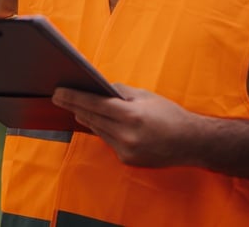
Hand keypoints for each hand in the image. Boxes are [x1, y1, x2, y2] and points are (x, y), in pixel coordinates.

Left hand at [52, 84, 197, 167]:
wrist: (190, 142)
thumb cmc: (169, 115)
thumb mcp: (146, 96)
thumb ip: (120, 92)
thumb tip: (99, 89)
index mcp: (131, 115)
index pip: (94, 104)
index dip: (73, 97)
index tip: (58, 92)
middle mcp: (126, 135)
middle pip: (91, 118)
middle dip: (74, 106)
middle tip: (59, 97)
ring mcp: (126, 150)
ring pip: (98, 130)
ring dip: (86, 118)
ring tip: (75, 107)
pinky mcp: (127, 159)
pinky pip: (108, 141)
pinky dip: (103, 130)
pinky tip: (97, 122)